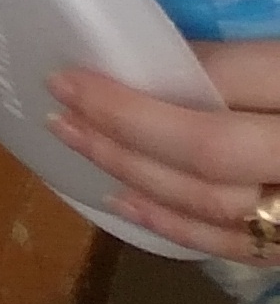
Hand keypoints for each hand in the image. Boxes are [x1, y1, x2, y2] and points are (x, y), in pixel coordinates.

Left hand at [57, 42, 279, 258]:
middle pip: (207, 148)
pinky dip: (175, 226)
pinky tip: (125, 203)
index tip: (79, 69)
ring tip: (73, 138)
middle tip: (59, 97)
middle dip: (124, 124)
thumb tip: (161, 57)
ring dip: (134, 172)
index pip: (223, 78)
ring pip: (212, 202)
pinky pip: (238, 247)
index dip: (161, 65)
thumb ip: (244, 64)